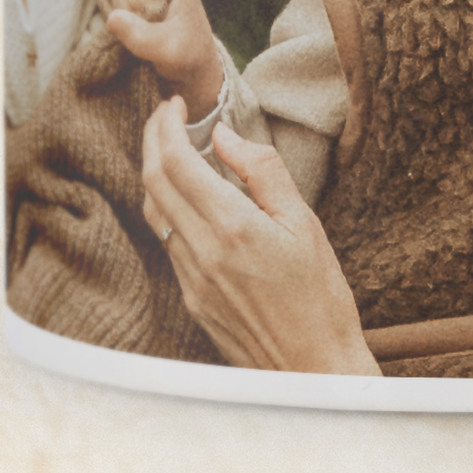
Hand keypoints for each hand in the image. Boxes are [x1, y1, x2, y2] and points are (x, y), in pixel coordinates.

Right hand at [109, 0, 220, 120]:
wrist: (192, 58)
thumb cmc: (186, 52)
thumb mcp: (165, 50)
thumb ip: (139, 36)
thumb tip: (112, 18)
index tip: (153, 18)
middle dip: (126, 3)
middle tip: (148, 23)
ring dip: (122, 7)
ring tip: (145, 22)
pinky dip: (121, 7)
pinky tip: (139, 18)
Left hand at [140, 97, 379, 376]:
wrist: (312, 368)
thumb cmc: (321, 295)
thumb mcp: (304, 223)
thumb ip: (262, 172)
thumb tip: (224, 136)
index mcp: (232, 227)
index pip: (176, 162)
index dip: (166, 126)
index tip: (174, 104)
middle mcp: (201, 252)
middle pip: (153, 183)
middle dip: (152, 141)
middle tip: (164, 115)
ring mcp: (190, 279)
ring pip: (154, 212)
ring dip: (154, 173)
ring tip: (172, 148)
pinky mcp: (190, 299)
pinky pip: (167, 241)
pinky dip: (168, 207)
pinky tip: (188, 197)